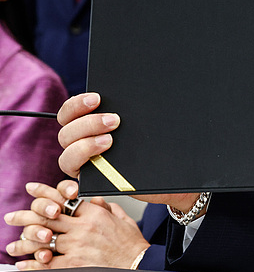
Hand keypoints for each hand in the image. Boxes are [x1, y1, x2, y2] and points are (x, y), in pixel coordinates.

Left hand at [4, 180, 148, 269]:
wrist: (139, 265)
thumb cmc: (132, 244)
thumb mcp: (123, 219)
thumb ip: (107, 208)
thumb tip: (94, 200)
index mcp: (94, 214)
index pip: (64, 200)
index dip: (45, 193)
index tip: (32, 188)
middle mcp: (83, 228)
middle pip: (47, 218)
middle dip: (26, 216)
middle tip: (12, 217)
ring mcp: (77, 246)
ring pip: (43, 240)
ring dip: (25, 243)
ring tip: (13, 245)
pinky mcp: (75, 264)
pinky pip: (48, 263)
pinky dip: (34, 264)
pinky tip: (24, 263)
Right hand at [54, 93, 196, 211]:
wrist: (169, 173)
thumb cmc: (156, 145)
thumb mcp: (145, 124)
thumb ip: (133, 112)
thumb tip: (136, 90)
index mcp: (88, 125)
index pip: (68, 113)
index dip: (77, 105)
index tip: (97, 98)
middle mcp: (80, 144)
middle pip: (65, 133)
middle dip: (88, 123)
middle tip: (114, 120)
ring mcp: (84, 164)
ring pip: (66, 157)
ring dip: (85, 146)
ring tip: (110, 141)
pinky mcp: (91, 181)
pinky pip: (76, 178)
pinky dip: (81, 172)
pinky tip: (102, 163)